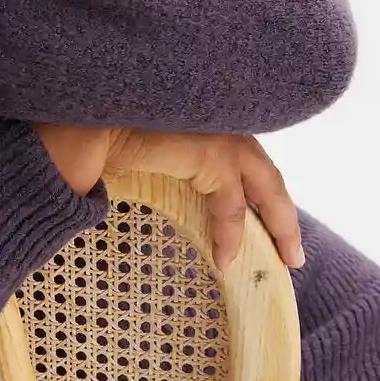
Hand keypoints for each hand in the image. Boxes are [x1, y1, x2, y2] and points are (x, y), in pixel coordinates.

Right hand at [36, 121, 303, 274]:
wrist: (86, 126)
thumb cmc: (104, 136)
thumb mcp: (151, 155)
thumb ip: (175, 168)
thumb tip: (174, 200)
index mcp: (210, 121)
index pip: (247, 161)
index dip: (261, 194)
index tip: (270, 224)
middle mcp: (222, 122)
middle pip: (266, 173)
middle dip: (283, 214)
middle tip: (293, 252)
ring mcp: (221, 133)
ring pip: (264, 185)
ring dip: (278, 224)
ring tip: (285, 260)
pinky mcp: (212, 153)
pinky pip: (230, 204)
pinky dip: (231, 233)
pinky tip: (225, 259)